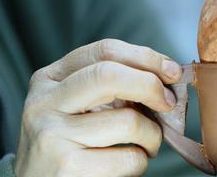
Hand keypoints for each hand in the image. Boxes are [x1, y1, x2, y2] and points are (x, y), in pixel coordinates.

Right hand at [14, 39, 181, 176]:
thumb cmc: (70, 139)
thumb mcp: (80, 103)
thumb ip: (113, 86)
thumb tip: (166, 77)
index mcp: (50, 78)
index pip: (104, 51)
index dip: (146, 57)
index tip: (171, 71)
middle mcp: (45, 102)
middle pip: (111, 76)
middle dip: (151, 86)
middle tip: (169, 103)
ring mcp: (53, 135)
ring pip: (128, 121)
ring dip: (153, 134)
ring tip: (147, 142)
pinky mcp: (69, 168)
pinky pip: (129, 157)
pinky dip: (142, 160)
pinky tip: (131, 161)